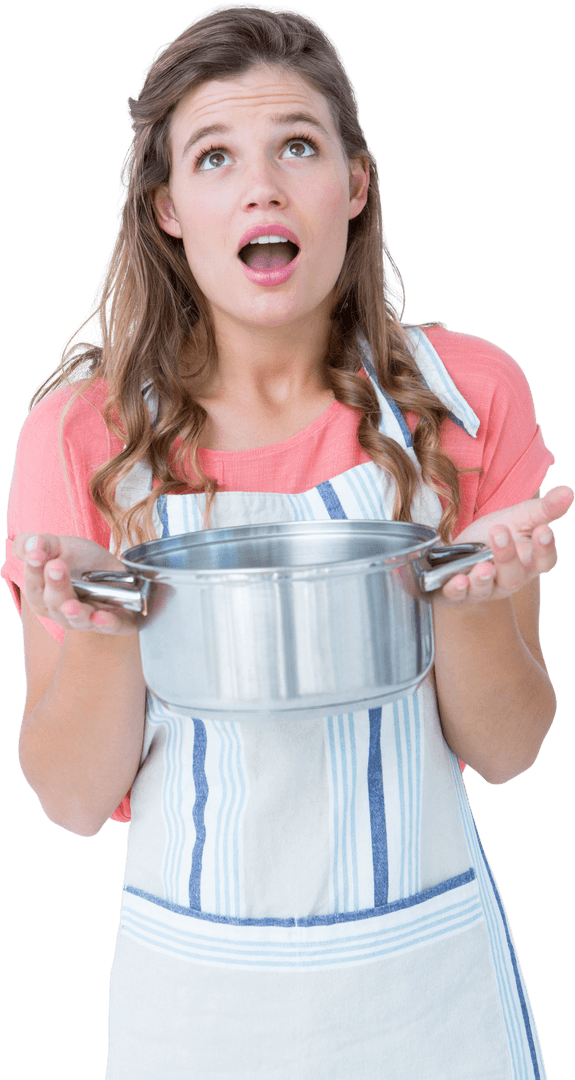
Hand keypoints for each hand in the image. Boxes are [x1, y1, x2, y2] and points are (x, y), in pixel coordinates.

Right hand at [13, 533, 138, 634]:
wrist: (117, 573)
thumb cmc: (81, 561)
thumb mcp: (59, 545)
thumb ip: (40, 543)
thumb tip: (32, 545)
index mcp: (42, 595)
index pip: (33, 586)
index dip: (33, 571)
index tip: (35, 555)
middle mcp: (61, 612)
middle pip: (54, 604)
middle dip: (55, 586)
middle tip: (56, 566)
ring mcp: (87, 620)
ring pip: (78, 620)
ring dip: (75, 612)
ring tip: (71, 605)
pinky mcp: (114, 624)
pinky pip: (110, 627)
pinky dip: (106, 624)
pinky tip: (101, 616)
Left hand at [436, 485, 573, 604]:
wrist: (460, 551)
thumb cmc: (495, 535)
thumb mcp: (519, 517)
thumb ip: (544, 509)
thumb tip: (568, 492)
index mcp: (529, 562)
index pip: (544, 561)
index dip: (545, 548)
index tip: (543, 530)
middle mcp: (510, 580)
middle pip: (514, 576)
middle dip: (508, 556)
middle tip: (500, 532)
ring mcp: (484, 589)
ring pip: (487, 589)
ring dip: (484, 578)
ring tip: (482, 566)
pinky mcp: (459, 594)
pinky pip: (459, 596)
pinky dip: (457, 590)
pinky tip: (458, 580)